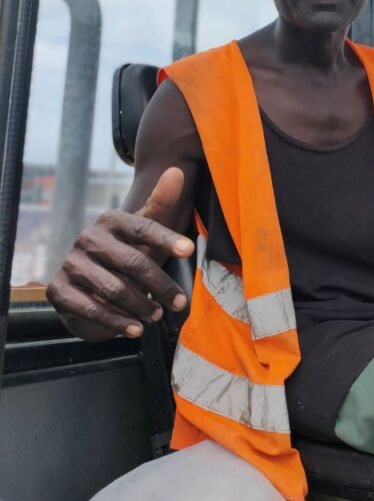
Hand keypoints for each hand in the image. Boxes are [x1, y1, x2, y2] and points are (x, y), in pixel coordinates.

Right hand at [46, 168, 194, 341]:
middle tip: (179, 302)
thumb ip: (160, 205)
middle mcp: (87, 237)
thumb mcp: (144, 233)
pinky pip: (91, 309)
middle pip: (133, 262)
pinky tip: (134, 329)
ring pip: (114, 288)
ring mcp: (71, 264)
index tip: (188, 251)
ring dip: (140, 305)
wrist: (85, 286)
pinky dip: (116, 322)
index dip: (166, 238)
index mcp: (110, 219)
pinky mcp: (59, 290)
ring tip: (157, 316)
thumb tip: (176, 170)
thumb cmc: (125, 255)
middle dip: (160, 285)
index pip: (143, 227)